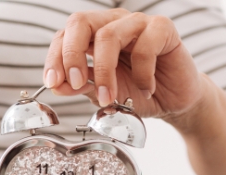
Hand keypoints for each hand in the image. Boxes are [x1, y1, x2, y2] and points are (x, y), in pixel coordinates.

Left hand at [43, 9, 204, 118]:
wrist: (172, 101)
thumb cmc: (137, 91)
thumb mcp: (101, 93)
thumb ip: (79, 86)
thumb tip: (57, 86)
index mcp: (92, 36)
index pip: (64, 36)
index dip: (55, 57)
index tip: (53, 82)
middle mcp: (112, 23)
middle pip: (80, 22)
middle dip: (71, 54)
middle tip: (75, 83)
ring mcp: (137, 23)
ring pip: (109, 35)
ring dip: (104, 72)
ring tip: (109, 97)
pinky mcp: (163, 28)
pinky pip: (145, 46)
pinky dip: (142, 74)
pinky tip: (146, 89)